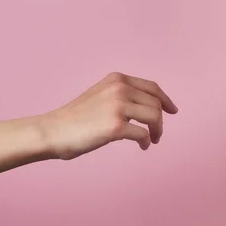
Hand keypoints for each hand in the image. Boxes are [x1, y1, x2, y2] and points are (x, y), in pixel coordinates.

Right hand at [39, 72, 177, 159]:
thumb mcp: (100, 95)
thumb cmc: (75, 118)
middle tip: (157, 135)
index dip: (165, 99)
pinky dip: (147, 141)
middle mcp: (119, 88)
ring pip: (154, 117)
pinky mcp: (116, 126)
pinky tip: (143, 146)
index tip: (173, 110)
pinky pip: (144, 134)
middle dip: (160, 121)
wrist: (53, 131)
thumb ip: (121, 95)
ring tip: (152, 140)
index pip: (152, 87)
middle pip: (155, 104)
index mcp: (116, 79)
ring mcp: (118, 106)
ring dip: (157, 131)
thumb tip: (147, 108)